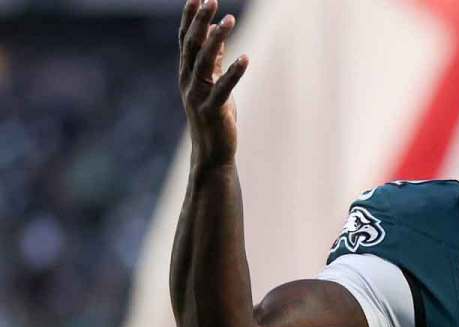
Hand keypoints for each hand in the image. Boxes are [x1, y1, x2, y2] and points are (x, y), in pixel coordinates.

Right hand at [179, 0, 248, 168]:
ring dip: (217, 39)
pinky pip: (223, 88)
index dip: (190, 18)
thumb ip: (214, 59)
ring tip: (230, 20)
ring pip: (205, 62)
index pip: (185, 40)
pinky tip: (245, 57)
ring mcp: (198, 96)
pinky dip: (234, 72)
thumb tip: (216, 32)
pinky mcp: (213, 110)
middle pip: (192, 46)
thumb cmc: (214, 115)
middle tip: (211, 0)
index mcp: (187, 73)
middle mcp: (188, 81)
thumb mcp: (213, 83)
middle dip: (200, 21)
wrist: (212, 151)